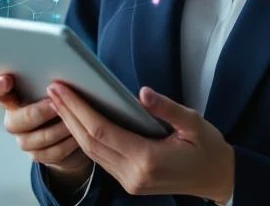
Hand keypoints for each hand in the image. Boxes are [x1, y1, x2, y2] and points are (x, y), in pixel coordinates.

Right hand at [0, 74, 92, 178]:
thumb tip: (58, 76)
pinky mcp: (38, 154)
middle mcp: (13, 118)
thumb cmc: (61, 96)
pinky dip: (65, 144)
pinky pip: (50, 153)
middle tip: (55, 104)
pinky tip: (77, 135)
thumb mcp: (54, 85)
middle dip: (37, 113)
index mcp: (12, 96)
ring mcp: (24, 139)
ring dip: (56, 130)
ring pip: (35, 140)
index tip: (7, 79)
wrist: (73, 127)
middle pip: (15, 121)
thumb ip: (49, 80)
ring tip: (73, 119)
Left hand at [47, 82, 233, 202]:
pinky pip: (100, 157)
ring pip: (91, 152)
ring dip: (72, 126)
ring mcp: (129, 181)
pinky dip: (85, 137)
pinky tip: (77, 119)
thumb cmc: (207, 148)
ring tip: (59, 101)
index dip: (78, 109)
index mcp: (148, 160)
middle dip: (68, 114)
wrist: (217, 178)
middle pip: (90, 142)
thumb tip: (142, 92)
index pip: (101, 131)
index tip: (62, 89)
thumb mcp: (193, 122)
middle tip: (52, 89)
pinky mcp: (129, 182)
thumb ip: (166, 108)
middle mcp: (133, 175)